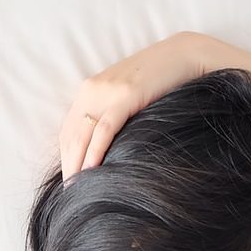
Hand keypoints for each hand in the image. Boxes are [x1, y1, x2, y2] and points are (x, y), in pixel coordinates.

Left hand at [60, 32, 208, 179]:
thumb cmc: (160, 81)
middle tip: (70, 195)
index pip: (68, 131)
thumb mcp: (128, 97)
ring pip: (82, 134)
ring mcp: (107, 91)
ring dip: (77, 164)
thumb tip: (107, 148)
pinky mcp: (125, 96)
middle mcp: (92, 89)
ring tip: (77, 190)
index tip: (69, 183)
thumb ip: (113, 115)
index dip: (65, 158)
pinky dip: (95, 150)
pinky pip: (105, 129)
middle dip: (68, 166)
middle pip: (71, 135)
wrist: (184, 55)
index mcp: (90, 90)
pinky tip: (91, 170)